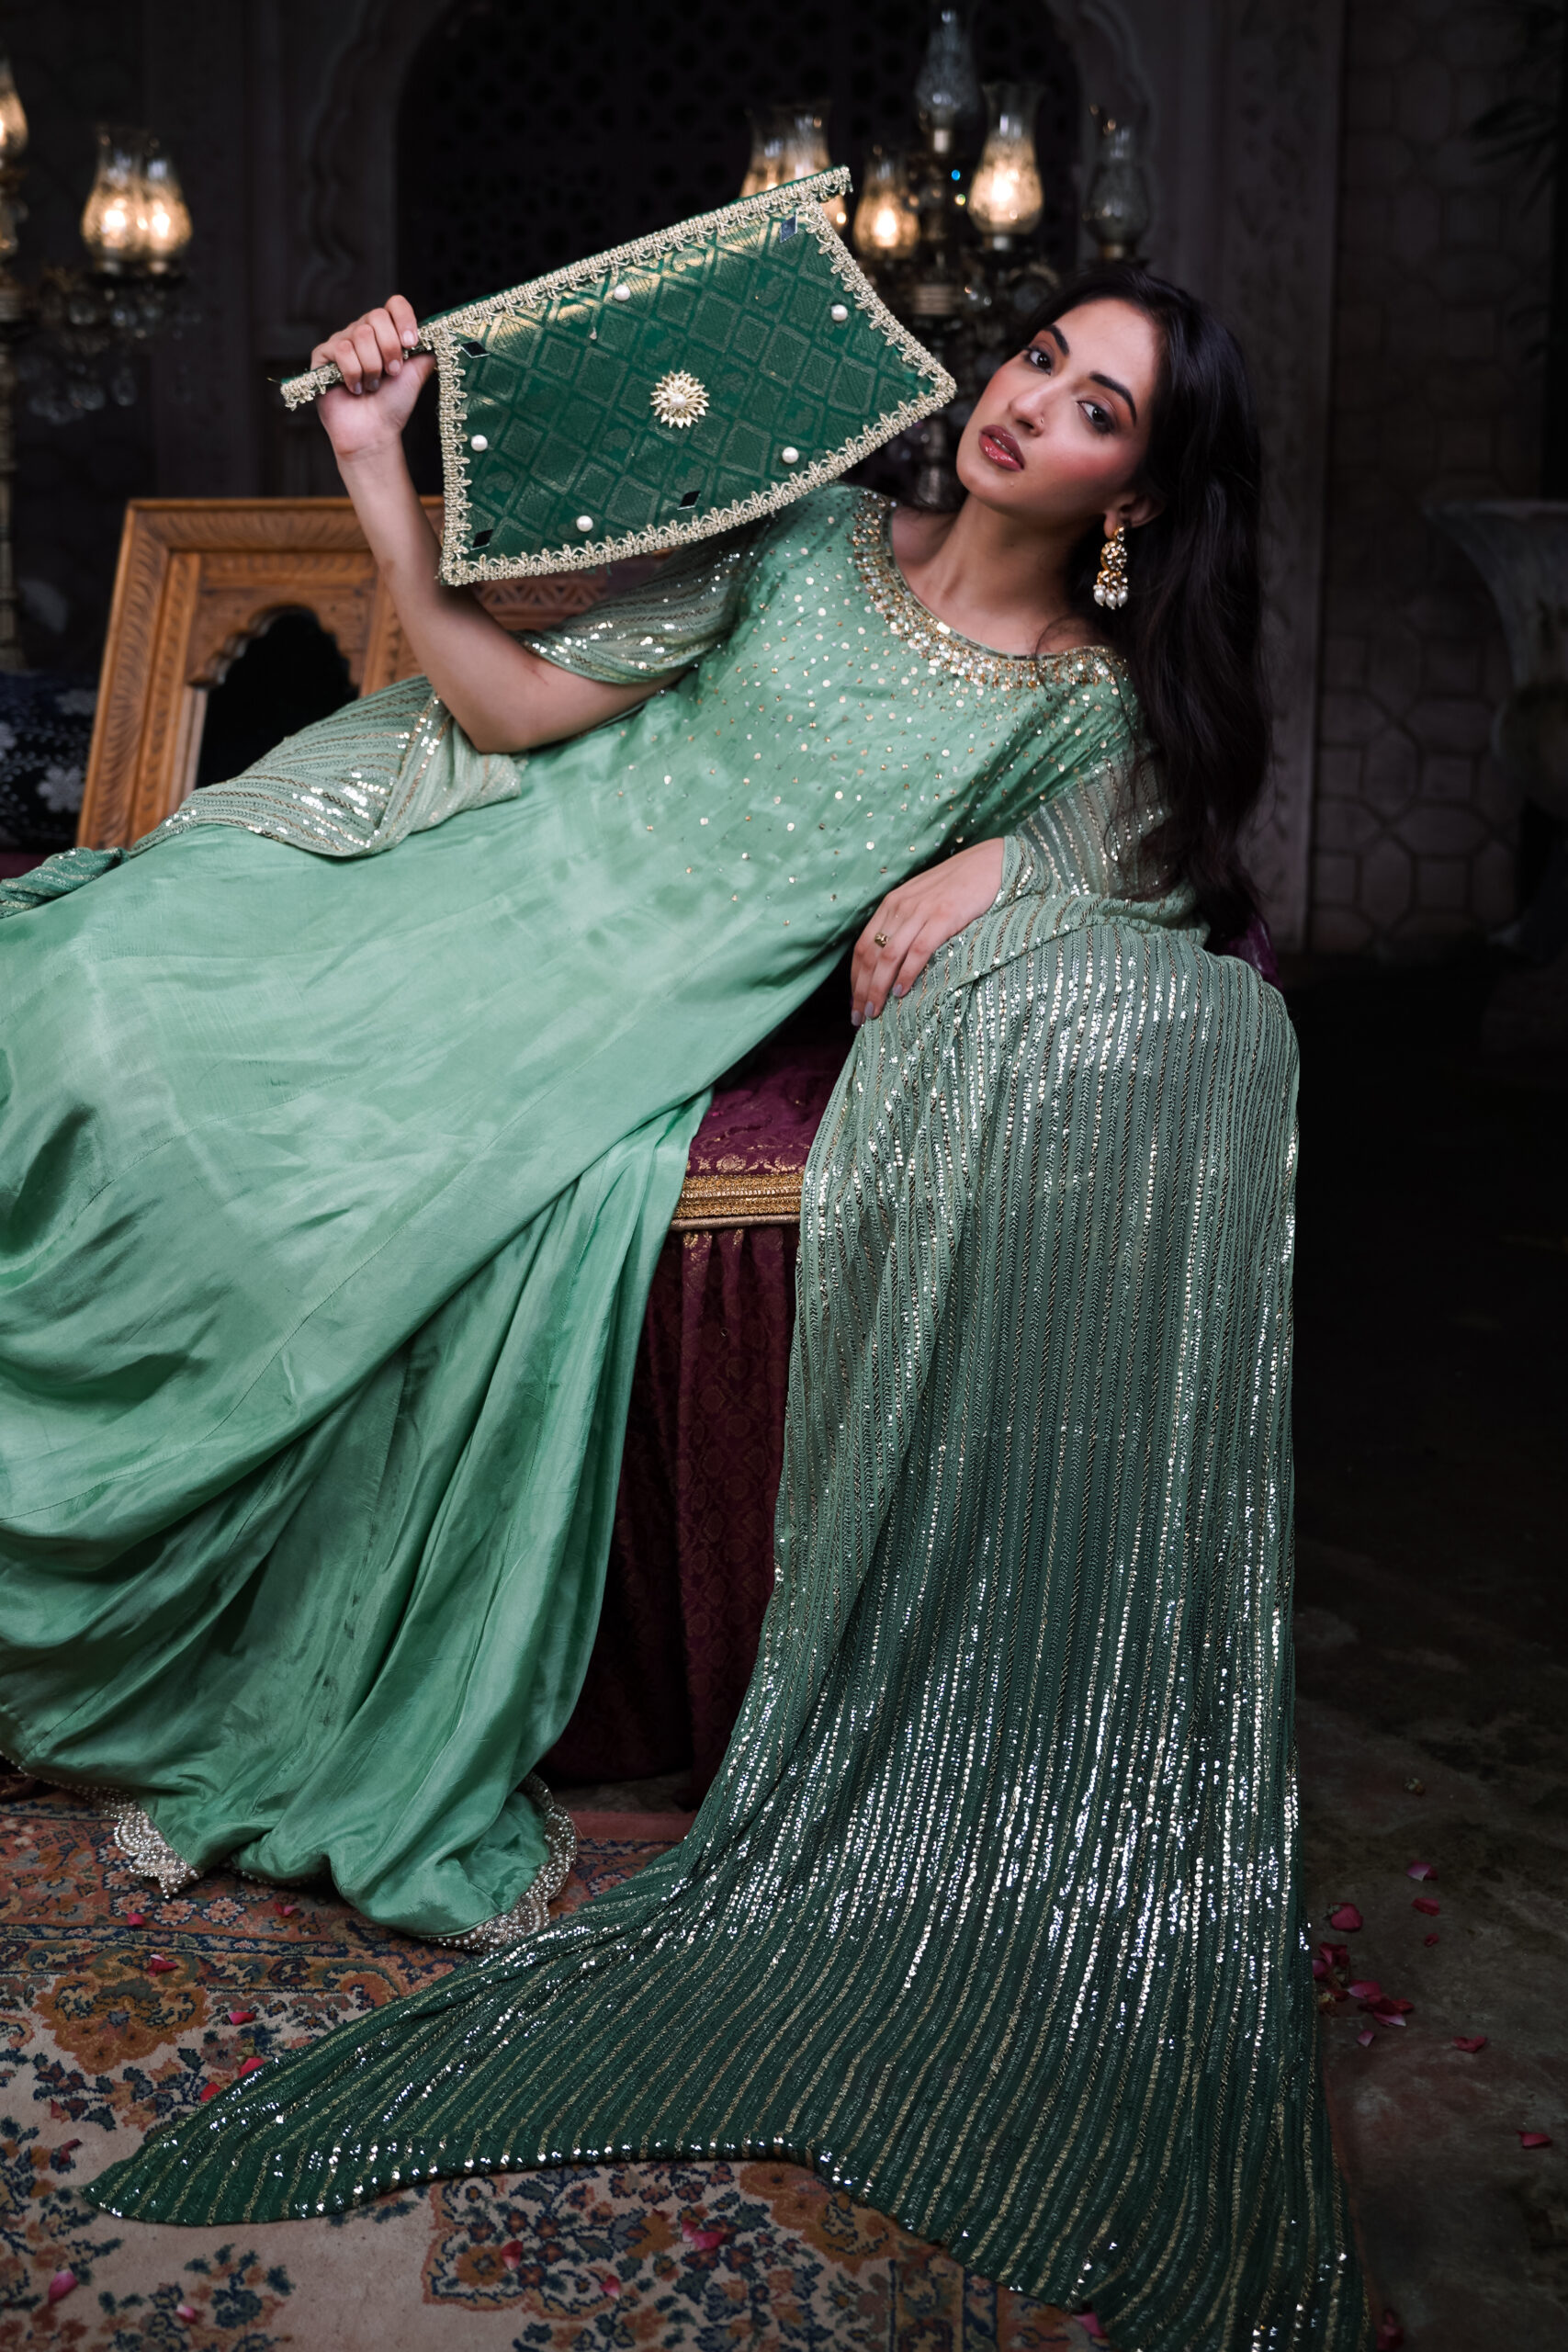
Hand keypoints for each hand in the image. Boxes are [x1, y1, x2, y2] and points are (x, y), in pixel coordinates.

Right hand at [310, 296, 433, 464]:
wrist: (374, 433)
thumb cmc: (393, 405)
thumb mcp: (416, 374)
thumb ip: (426, 351)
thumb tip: (438, 333)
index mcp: (386, 332)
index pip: (394, 304)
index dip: (404, 319)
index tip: (410, 343)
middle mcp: (363, 331)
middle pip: (377, 317)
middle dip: (390, 349)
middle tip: (392, 373)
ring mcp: (342, 341)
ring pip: (360, 335)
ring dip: (372, 367)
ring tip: (372, 386)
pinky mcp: (323, 354)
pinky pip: (342, 350)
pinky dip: (354, 374)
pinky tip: (355, 388)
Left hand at [850, 838, 1004, 1024]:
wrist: (992, 862)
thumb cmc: (959, 886)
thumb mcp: (924, 901)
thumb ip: (907, 924)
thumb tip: (895, 961)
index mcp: (892, 904)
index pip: (862, 947)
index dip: (855, 979)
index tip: (855, 1003)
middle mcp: (900, 907)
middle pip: (870, 955)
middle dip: (862, 990)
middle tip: (860, 1017)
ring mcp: (921, 911)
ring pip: (888, 956)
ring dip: (878, 988)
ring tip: (875, 1012)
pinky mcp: (944, 916)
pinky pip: (917, 950)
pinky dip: (906, 973)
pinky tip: (900, 992)